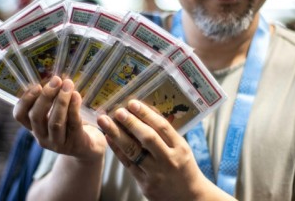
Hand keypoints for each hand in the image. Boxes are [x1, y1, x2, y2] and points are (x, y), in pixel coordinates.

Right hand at [13, 76, 106, 161]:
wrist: (90, 147)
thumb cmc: (72, 124)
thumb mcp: (58, 112)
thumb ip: (53, 99)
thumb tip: (54, 77)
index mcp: (35, 127)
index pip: (19, 115)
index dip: (25, 100)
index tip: (37, 85)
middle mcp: (42, 138)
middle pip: (36, 117)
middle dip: (46, 96)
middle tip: (57, 80)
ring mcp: (58, 144)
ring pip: (55, 122)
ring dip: (61, 101)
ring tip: (68, 85)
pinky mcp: (75, 145)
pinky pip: (73, 125)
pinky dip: (74, 109)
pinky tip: (77, 96)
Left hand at [97, 100, 231, 200]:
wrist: (189, 197)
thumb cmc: (183, 167)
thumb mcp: (181, 147)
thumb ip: (166, 132)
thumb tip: (147, 110)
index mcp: (180, 147)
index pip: (162, 127)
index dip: (146, 114)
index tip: (132, 103)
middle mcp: (169, 159)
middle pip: (148, 138)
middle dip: (131, 123)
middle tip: (118, 111)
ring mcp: (156, 173)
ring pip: (134, 152)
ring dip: (117, 134)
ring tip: (105, 121)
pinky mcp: (145, 184)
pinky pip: (128, 164)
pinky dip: (117, 150)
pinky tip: (109, 138)